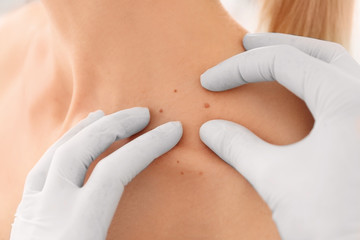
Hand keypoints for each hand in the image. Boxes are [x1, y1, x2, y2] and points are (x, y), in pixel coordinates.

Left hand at [10, 107, 181, 239]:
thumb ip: (139, 235)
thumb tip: (177, 230)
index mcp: (78, 225)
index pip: (117, 170)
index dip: (148, 147)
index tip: (173, 131)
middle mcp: (51, 208)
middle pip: (83, 149)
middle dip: (116, 125)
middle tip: (143, 114)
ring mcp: (33, 206)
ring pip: (57, 152)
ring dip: (86, 128)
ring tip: (107, 114)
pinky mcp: (25, 210)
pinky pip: (43, 166)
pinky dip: (62, 146)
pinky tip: (74, 141)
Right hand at [200, 33, 359, 238]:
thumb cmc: (330, 223)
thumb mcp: (276, 178)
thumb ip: (238, 147)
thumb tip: (208, 129)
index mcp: (346, 100)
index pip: (283, 63)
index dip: (238, 68)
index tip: (208, 81)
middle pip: (318, 52)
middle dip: (276, 46)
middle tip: (243, 45)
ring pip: (335, 69)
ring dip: (299, 60)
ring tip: (267, 60)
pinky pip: (342, 94)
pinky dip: (314, 84)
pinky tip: (295, 96)